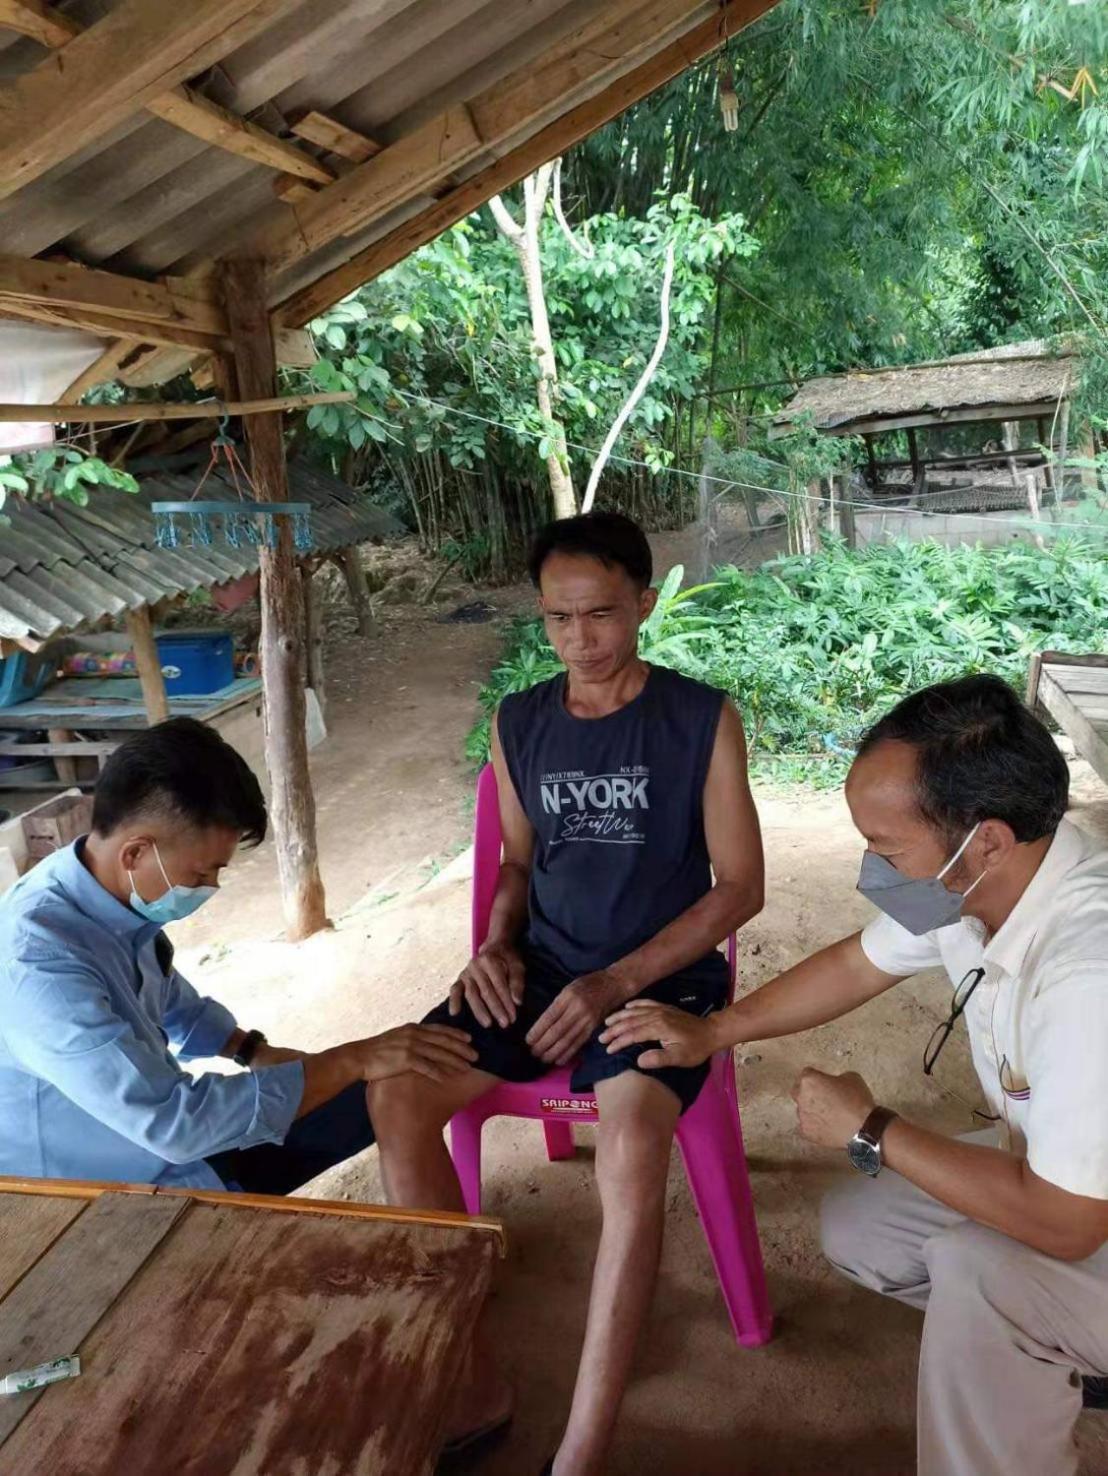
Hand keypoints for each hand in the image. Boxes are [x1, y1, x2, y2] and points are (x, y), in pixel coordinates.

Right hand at [353, 1024, 476, 1083]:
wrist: (360, 1057)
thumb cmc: (377, 1050)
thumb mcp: (397, 1037)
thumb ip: (412, 1038)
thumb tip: (425, 1042)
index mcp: (413, 1028)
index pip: (440, 1029)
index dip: (456, 1034)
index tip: (469, 1038)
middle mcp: (414, 1035)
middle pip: (444, 1041)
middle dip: (462, 1048)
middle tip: (476, 1055)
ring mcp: (410, 1046)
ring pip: (439, 1054)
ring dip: (455, 1061)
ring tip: (467, 1067)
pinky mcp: (405, 1060)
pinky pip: (427, 1067)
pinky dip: (439, 1072)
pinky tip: (449, 1078)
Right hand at [449, 940, 524, 1028]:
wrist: (495, 947)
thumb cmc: (507, 958)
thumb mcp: (517, 965)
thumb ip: (517, 982)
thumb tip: (517, 1002)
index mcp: (489, 960)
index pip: (499, 985)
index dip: (506, 1002)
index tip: (513, 1017)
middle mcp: (475, 966)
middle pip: (486, 991)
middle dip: (496, 1009)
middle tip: (504, 1024)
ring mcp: (466, 972)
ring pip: (472, 994)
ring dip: (479, 1010)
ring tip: (487, 1024)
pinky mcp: (460, 979)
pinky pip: (455, 990)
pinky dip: (454, 1001)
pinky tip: (454, 1013)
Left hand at [526, 971, 625, 1065]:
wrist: (614, 984)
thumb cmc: (588, 984)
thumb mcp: (570, 987)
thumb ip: (558, 1004)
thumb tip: (543, 1023)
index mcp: (568, 996)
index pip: (549, 1017)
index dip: (538, 1031)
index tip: (528, 1040)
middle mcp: (578, 1009)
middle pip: (557, 1031)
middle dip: (543, 1044)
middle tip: (532, 1052)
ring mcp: (587, 1019)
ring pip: (568, 1040)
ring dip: (553, 1052)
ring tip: (543, 1059)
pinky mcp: (594, 1027)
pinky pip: (579, 1043)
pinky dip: (568, 1053)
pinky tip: (559, 1060)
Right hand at [598, 1001, 720, 1069]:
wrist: (711, 1032)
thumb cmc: (695, 1048)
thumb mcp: (679, 1058)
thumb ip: (659, 1059)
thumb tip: (638, 1060)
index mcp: (658, 1027)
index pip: (633, 1034)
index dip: (619, 1042)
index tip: (608, 1050)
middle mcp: (656, 1015)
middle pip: (630, 1021)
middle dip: (614, 1029)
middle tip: (600, 1038)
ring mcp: (660, 1010)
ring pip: (635, 1011)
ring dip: (620, 1017)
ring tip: (607, 1023)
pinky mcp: (664, 1008)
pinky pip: (645, 1003)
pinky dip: (634, 1005)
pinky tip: (626, 1007)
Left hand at [791, 1067, 874, 1149]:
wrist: (864, 1129)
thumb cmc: (858, 1101)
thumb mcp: (851, 1077)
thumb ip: (836, 1077)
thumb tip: (834, 1082)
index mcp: (809, 1080)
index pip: (807, 1073)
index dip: (818, 1077)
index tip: (824, 1082)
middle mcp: (801, 1096)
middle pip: (799, 1090)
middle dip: (808, 1092)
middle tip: (824, 1097)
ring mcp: (802, 1116)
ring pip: (802, 1109)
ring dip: (812, 1109)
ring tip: (828, 1114)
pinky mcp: (805, 1132)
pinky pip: (806, 1126)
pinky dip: (814, 1126)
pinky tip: (826, 1126)